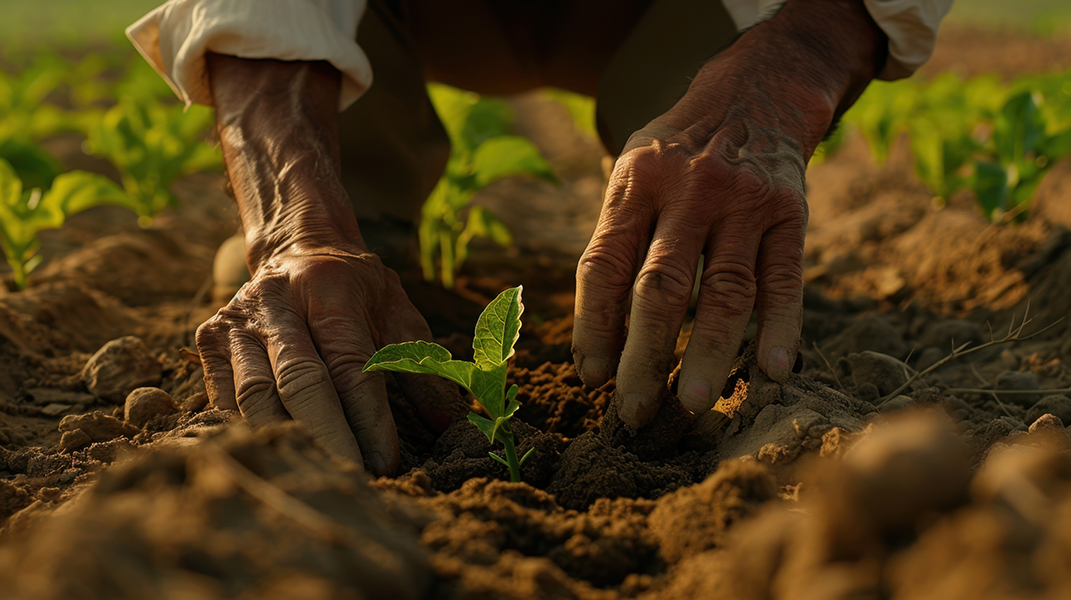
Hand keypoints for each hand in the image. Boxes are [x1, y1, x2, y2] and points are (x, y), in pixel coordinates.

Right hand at [201, 54, 462, 473]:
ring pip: (255, 397)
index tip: (387, 464)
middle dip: (329, 440)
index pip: (350, 365)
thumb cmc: (356, 289)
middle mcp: (278, 303)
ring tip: (318, 482)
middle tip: (354, 484)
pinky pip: (225, 400)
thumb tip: (449, 423)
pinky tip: (277, 462)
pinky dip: (250, 436)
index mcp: (331, 289)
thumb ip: (424, 364)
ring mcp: (237, 322)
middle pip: (299, 384)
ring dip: (288, 445)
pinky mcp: (208, 340)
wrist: (295, 248)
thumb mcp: (398, 310)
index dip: (368, 420)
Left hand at [572, 0, 885, 426]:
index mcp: (636, 182)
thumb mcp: (633, 175)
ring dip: (707, 355)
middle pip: (660, 288)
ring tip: (692, 407)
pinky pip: (784, 278)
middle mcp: (688, 190)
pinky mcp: (790, 212)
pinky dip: (780, 327)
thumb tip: (596, 345)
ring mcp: (743, 201)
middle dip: (643, 357)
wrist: (755, 95)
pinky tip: (770, 372)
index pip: (605, 265)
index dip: (594, 326)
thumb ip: (616, 242)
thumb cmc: (677, 154)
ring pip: (724, 292)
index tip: (591, 378)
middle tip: (633, 414)